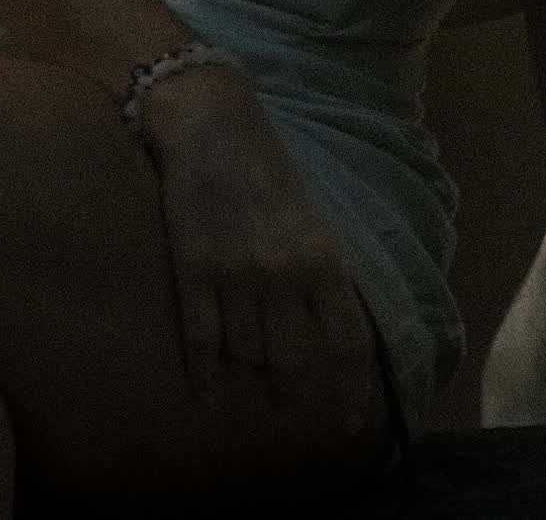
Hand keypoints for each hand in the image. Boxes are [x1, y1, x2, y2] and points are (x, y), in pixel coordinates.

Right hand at [135, 63, 372, 413]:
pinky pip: (201, 342)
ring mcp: (236, 275)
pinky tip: (206, 398)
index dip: (351, 391)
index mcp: (324, 259)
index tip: (347, 424)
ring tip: (246, 384)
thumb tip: (326, 330)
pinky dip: (204, 378)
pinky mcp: (194, 269)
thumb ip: (320, 273)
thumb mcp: (311, 217)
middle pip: (294, 363)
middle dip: (292, 392)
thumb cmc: (266, 165)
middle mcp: (284, 275)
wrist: (211, 122)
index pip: (349, 344)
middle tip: (287, 401)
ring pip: (246, 357)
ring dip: (248, 377)